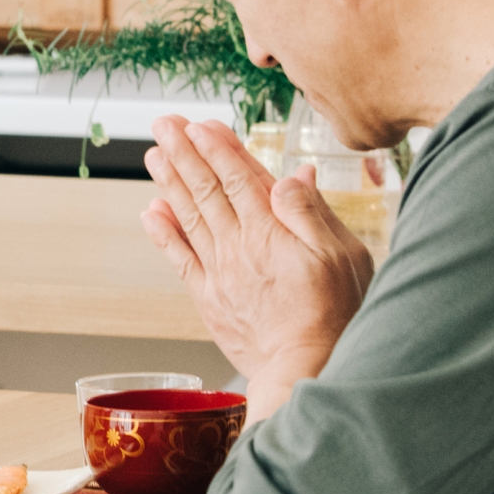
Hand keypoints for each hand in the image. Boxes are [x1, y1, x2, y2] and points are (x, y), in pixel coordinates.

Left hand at [141, 116, 376, 405]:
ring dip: (170, 183)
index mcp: (271, 232)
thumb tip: (293, 176)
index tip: (202, 124)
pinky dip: (164, 233)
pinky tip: (152, 211)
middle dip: (184, 153)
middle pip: (206, 189)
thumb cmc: (332, 315)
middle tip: (165, 124)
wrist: (303, 369)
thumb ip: (312, 213)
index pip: (239, 178)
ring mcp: (220, 272)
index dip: (219, 148)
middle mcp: (239, 246)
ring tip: (154, 154)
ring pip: (189, 217)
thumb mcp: (342, 256)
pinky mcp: (210, 299)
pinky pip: (180, 258)